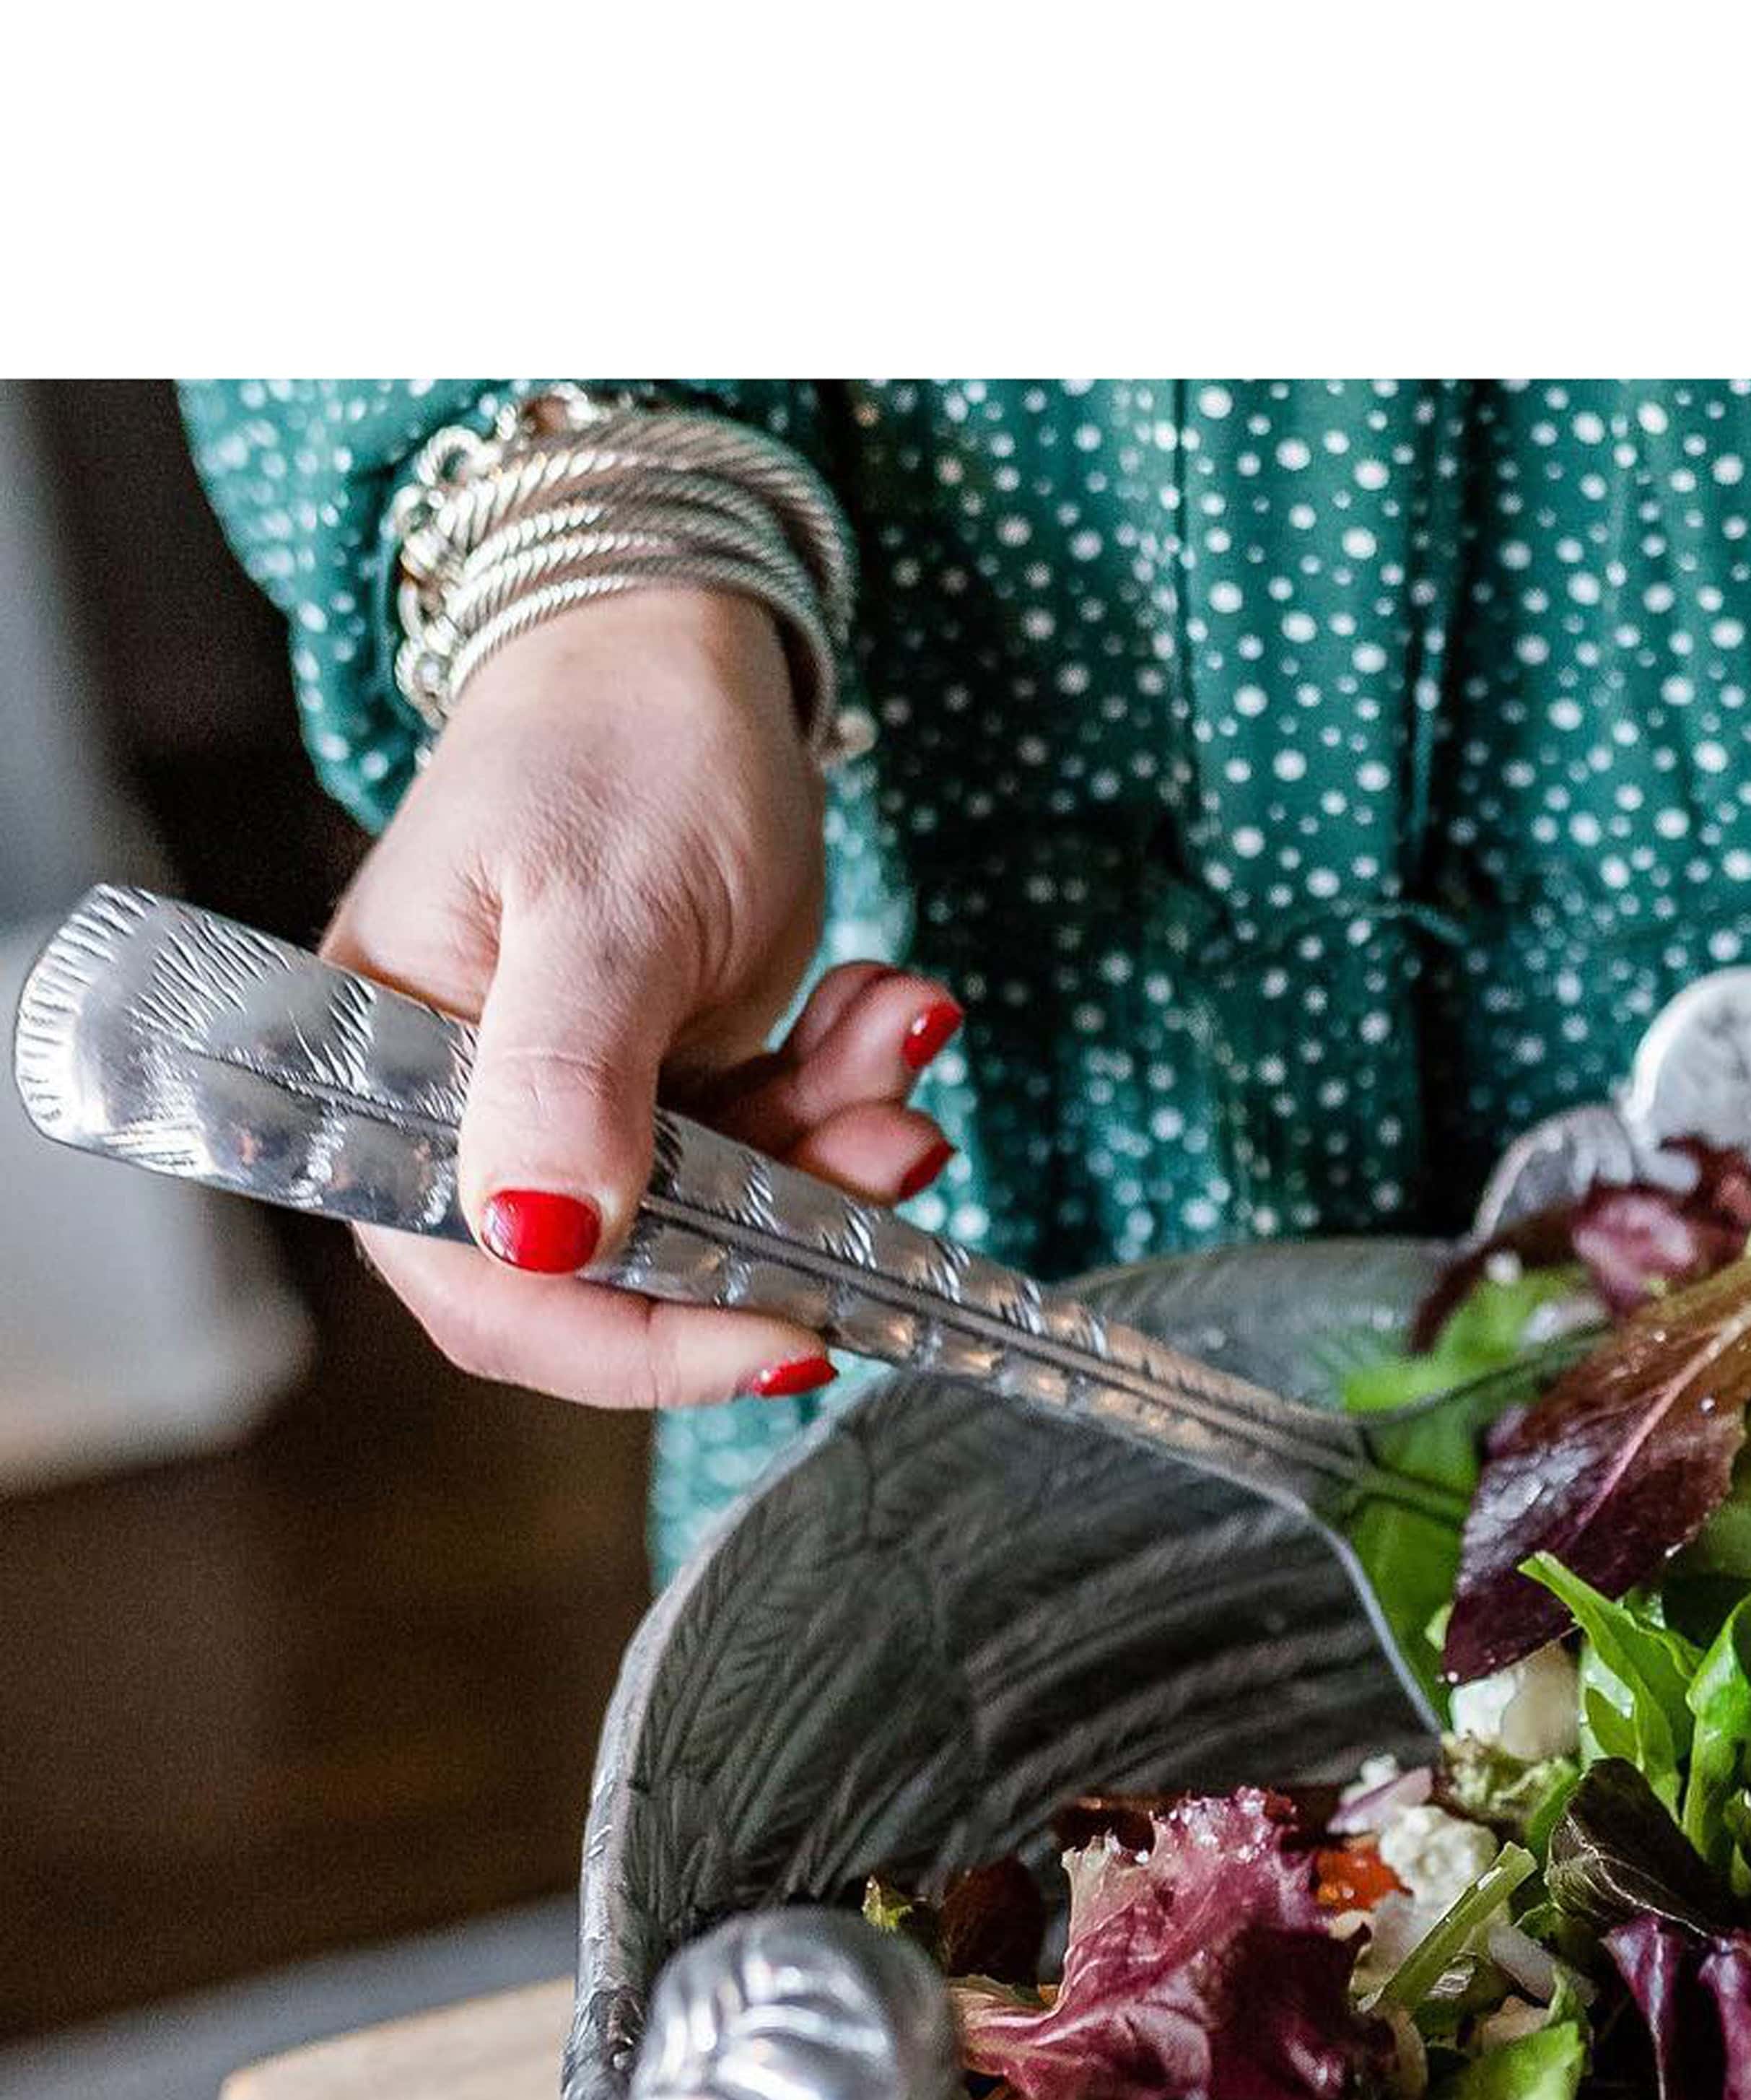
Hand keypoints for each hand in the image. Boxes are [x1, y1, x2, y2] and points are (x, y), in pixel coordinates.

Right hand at [325, 586, 960, 1403]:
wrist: (680, 645)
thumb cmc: (612, 742)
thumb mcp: (599, 905)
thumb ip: (566, 1078)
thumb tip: (539, 1242)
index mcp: (395, 1083)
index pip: (493, 1292)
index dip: (641, 1344)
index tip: (792, 1337)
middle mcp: (482, 1122)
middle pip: (636, 1279)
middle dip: (785, 1226)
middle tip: (895, 1141)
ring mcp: (592, 1114)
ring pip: (738, 1222)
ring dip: (843, 1148)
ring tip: (893, 1030)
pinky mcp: (683, 1095)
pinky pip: (782, 1154)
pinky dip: (853, 1098)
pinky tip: (889, 1009)